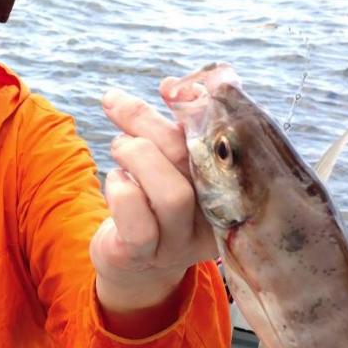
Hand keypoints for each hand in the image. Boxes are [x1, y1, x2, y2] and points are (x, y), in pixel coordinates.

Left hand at [90, 88, 217, 315]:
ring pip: (172, 194)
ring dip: (137, 156)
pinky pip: (136, 219)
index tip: (168, 87)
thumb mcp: (174, 162)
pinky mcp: (144, 254)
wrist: (135, 261)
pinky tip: (115, 180)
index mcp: (232, 188)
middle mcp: (215, 219)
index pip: (227, 142)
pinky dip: (120, 188)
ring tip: (118, 146)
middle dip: (149, 123)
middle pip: (195, 161)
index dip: (200, 109)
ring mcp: (181, 242)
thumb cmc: (156, 199)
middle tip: (116, 106)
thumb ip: (179, 127)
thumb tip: (172, 86)